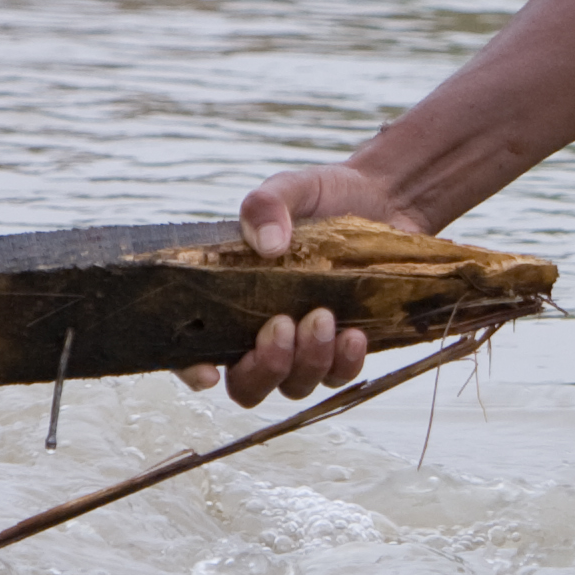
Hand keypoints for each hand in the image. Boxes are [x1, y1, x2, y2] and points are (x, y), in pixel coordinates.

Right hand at [177, 163, 425, 407]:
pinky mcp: (345, 346)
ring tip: (323, 315)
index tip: (209, 373)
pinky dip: (344, 363)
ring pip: (294, 385)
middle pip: (247, 385)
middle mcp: (260, 333)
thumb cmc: (323, 197)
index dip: (191, 369)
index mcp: (229, 299)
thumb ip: (265, 206)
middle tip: (282, 324)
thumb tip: (268, 244)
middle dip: (263, 366)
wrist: (384, 197)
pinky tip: (354, 334)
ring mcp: (304, 346)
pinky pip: (340, 376)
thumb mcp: (289, 189)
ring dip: (307, 361)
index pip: (194, 348)